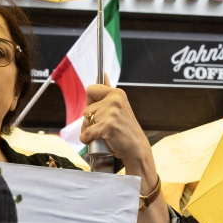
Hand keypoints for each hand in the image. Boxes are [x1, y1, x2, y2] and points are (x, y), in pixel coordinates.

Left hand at [79, 85, 168, 222]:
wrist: (136, 149)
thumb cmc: (125, 130)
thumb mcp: (119, 107)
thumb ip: (108, 92)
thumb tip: (101, 72)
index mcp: (117, 93)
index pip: (90, 89)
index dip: (91, 103)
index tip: (100, 111)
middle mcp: (114, 100)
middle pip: (86, 108)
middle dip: (91, 120)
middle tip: (105, 127)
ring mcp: (111, 113)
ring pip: (85, 121)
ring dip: (89, 131)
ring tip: (104, 134)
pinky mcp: (107, 127)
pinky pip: (86, 133)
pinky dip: (87, 140)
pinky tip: (96, 141)